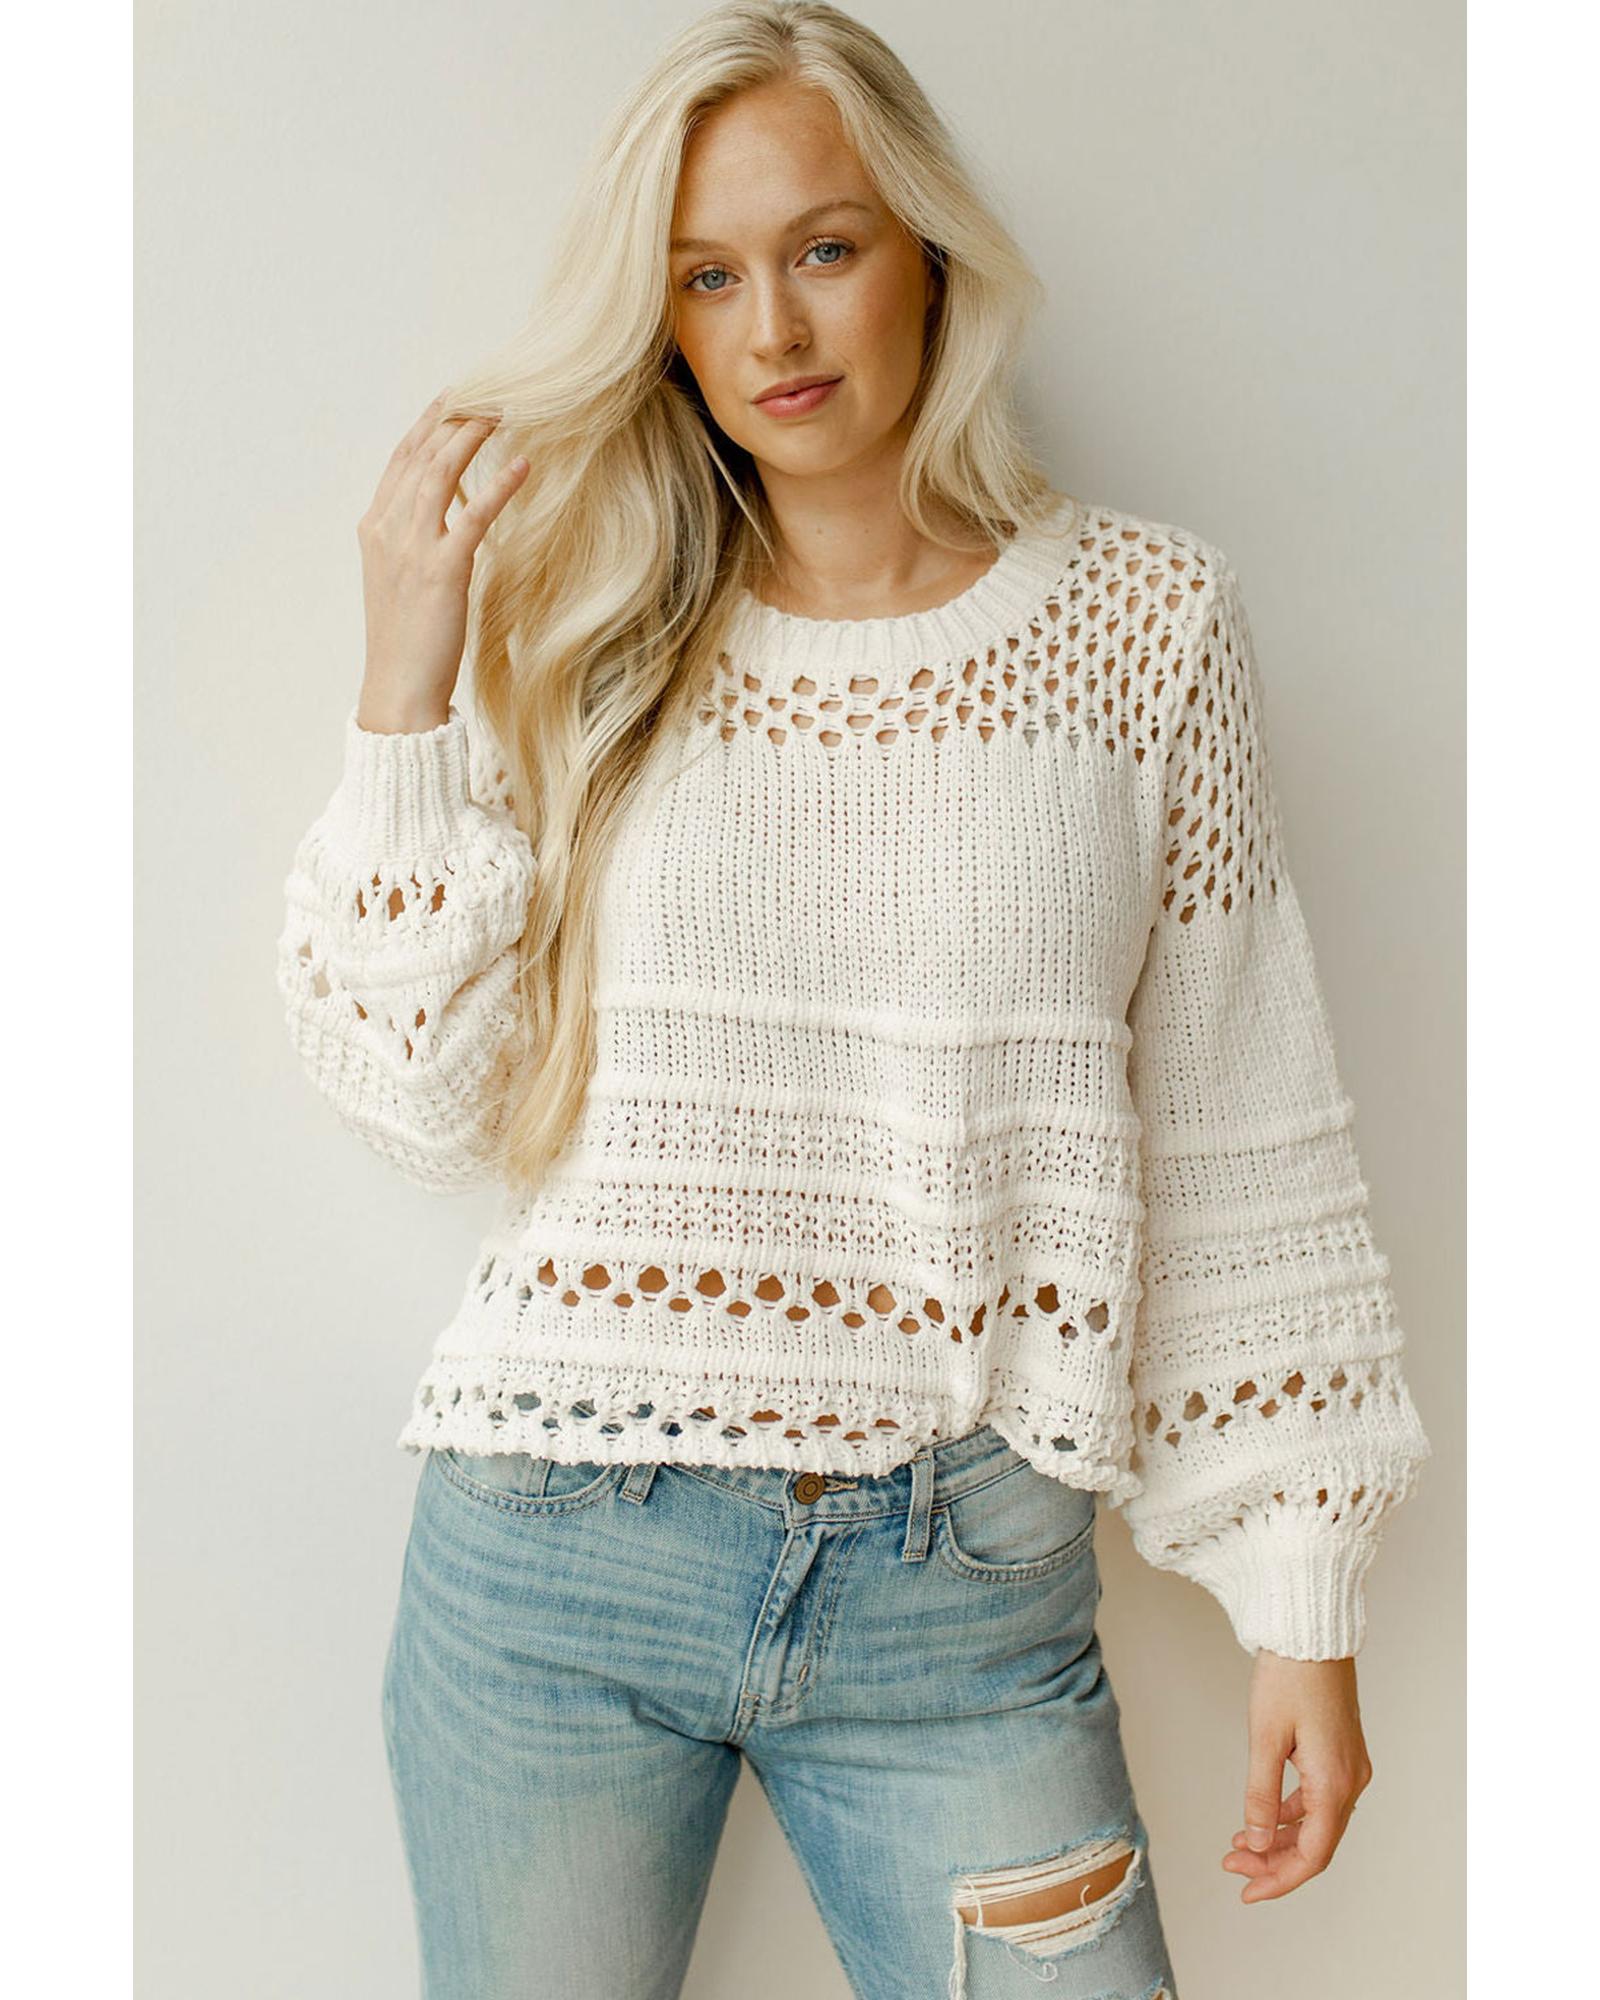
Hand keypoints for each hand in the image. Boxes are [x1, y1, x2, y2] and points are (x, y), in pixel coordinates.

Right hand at [355, 387, 530, 732]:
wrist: (398, 688)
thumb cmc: (407, 641)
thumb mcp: (400, 579)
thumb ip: (414, 540)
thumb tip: (446, 513)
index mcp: (375, 527)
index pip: (401, 458)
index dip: (429, 423)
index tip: (456, 397)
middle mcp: (387, 529)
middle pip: (421, 453)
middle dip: (454, 416)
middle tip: (490, 391)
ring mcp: (411, 548)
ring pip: (440, 471)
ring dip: (473, 436)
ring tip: (506, 412)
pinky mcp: (442, 571)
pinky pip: (473, 516)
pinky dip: (499, 486)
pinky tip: (524, 467)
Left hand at [1222, 1649, 1372, 1902]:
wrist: (1311, 1633)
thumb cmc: (1288, 1677)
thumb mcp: (1265, 1737)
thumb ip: (1260, 1795)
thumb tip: (1255, 1843)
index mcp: (1335, 1783)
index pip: (1313, 1854)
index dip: (1280, 1880)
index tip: (1246, 1892)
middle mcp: (1351, 1780)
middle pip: (1316, 1843)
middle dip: (1273, 1862)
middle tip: (1231, 1867)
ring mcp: (1350, 1767)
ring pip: (1317, 1823)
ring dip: (1280, 1838)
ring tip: (1238, 1845)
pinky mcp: (1342, 1754)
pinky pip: (1318, 1799)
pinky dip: (1290, 1814)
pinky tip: (1262, 1816)